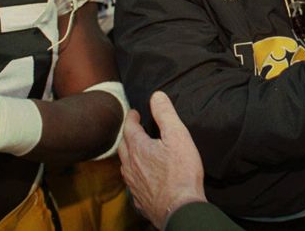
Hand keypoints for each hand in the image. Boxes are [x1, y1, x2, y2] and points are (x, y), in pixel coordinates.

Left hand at [118, 91, 205, 228]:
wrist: (179, 209)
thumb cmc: (181, 172)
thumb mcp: (177, 135)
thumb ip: (165, 114)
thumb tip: (157, 96)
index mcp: (138, 147)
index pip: (129, 127)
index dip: (132, 117)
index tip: (135, 112)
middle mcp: (131, 166)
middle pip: (123, 146)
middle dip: (127, 135)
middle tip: (133, 129)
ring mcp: (133, 184)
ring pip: (125, 166)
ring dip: (128, 155)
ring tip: (136, 151)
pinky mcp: (139, 199)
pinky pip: (132, 184)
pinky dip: (135, 176)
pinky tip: (141, 178)